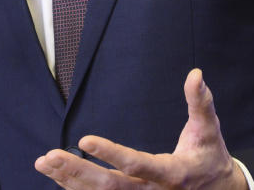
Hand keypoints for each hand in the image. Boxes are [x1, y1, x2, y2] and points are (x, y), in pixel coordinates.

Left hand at [35, 68, 247, 188]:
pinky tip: (57, 175)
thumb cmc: (209, 155)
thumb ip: (200, 102)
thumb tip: (195, 74)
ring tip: (44, 162)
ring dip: (69, 180)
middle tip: (50, 156)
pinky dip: (76, 187)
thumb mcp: (209, 129)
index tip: (85, 140)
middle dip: (77, 171)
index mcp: (172, 174)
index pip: (137, 166)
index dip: (111, 154)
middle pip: (109, 188)